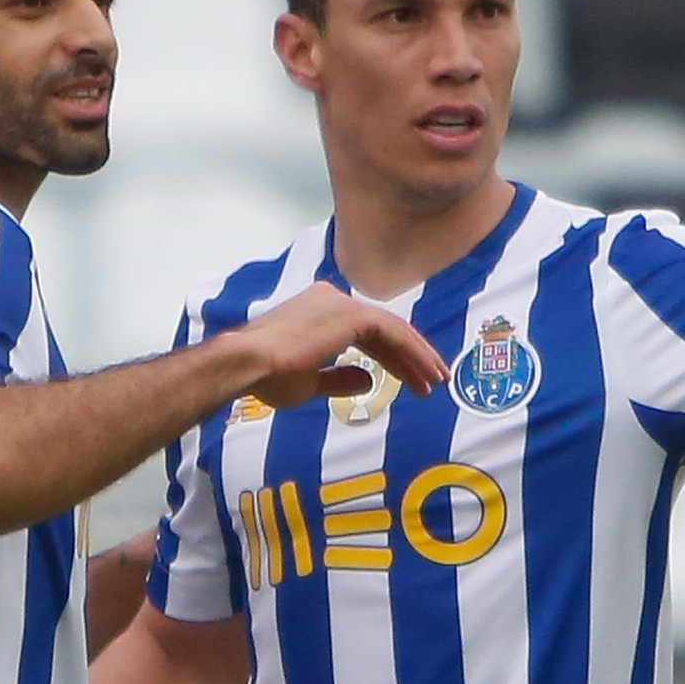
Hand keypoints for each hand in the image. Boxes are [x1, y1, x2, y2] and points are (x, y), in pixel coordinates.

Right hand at [233, 283, 448, 411]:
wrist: (246, 365)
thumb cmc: (266, 376)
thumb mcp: (310, 382)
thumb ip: (339, 379)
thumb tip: (368, 380)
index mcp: (319, 311)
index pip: (367, 334)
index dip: (392, 360)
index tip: (412, 382)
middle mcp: (332, 300)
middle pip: (384, 330)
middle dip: (411, 358)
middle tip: (434, 382)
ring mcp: (342, 304)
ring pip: (393, 329)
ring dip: (418, 356)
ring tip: (437, 381)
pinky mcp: (350, 314)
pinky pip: (393, 333)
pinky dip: (413, 352)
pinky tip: (427, 373)